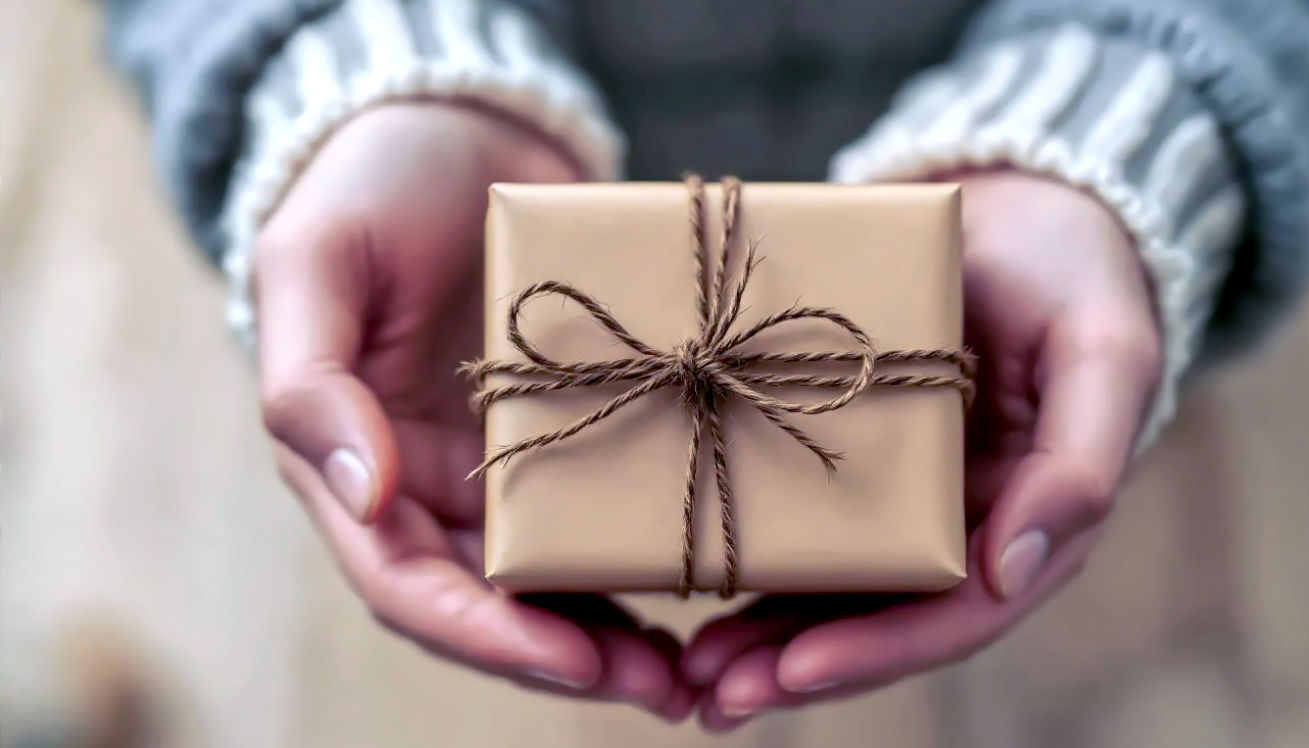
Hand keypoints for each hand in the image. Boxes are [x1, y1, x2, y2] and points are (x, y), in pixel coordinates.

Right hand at [253, 103, 691, 719]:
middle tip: (667, 691)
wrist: (455, 130)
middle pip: (497, 604)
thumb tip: (365, 492)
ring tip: (700, 670)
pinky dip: (649, 550)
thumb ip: (311, 380)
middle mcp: (435, 485)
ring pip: (559, 575)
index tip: (574, 661)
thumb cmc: (367, 187)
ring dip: (622, 630)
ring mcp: (507, 461)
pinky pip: (609, 502)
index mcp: (362, 466)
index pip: (411, 585)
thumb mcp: (317, 264)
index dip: (487, 635)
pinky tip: (713, 577)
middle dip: (575, 658)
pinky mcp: (574, 423)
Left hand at [680, 170, 1162, 728]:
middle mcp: (965, 526)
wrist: (1022, 214)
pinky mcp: (856, 456)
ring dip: (761, 637)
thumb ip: (1082, 461)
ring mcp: (908, 496)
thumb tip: (1014, 571)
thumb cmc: (1075, 276)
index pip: (957, 613)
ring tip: (687, 670)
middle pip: (880, 621)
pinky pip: (805, 520)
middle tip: (713, 695)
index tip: (793, 670)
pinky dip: (753, 558)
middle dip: (796, 664)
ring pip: (834, 589)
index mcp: (1029, 520)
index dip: (877, 649)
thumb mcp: (1103, 352)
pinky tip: (690, 580)